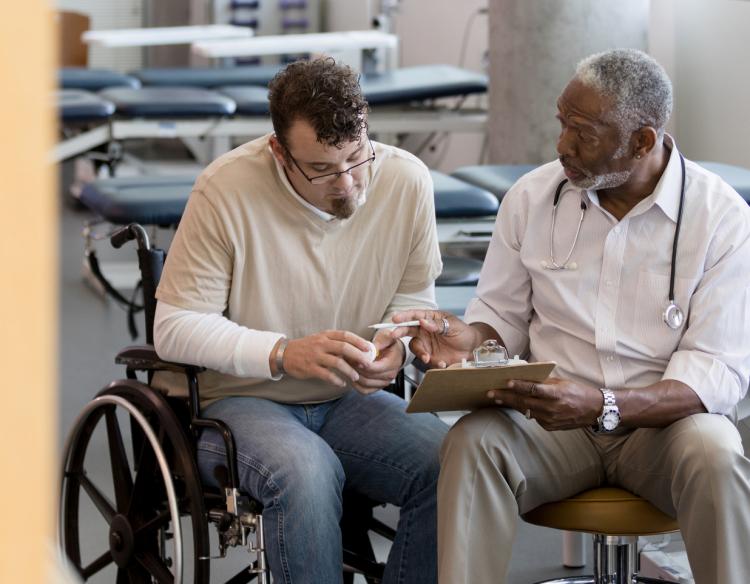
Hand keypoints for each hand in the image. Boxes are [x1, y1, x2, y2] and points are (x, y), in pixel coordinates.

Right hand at [282, 330, 372, 386]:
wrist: (285, 354)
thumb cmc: (307, 347)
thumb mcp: (321, 340)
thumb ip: (336, 343)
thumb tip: (357, 350)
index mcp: (325, 335)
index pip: (345, 335)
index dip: (359, 341)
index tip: (369, 348)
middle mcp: (321, 344)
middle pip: (344, 348)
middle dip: (358, 356)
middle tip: (367, 364)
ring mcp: (315, 356)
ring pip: (337, 362)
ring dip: (349, 371)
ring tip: (356, 377)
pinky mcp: (310, 368)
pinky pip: (327, 375)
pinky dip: (336, 380)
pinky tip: (341, 383)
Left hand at [351, 331, 404, 394]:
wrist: (397, 352)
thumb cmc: (391, 344)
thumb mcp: (386, 337)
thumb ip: (379, 342)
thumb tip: (370, 348)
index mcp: (392, 363)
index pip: (373, 368)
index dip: (360, 363)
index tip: (352, 356)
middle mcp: (390, 375)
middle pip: (367, 377)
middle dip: (354, 368)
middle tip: (346, 359)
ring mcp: (384, 382)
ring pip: (364, 384)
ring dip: (353, 376)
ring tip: (347, 366)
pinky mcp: (378, 387)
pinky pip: (364, 390)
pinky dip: (355, 385)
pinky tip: (351, 375)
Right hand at [387, 309, 477, 367]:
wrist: (473, 349)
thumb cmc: (463, 332)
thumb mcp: (453, 325)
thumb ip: (437, 324)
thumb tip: (423, 321)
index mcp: (430, 318)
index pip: (415, 315)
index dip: (404, 316)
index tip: (395, 318)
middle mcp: (425, 330)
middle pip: (408, 329)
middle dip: (400, 331)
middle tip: (394, 334)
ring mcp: (426, 343)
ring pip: (415, 346)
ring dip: (419, 352)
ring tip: (428, 358)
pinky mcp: (430, 355)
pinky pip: (424, 358)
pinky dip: (432, 362)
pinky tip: (442, 363)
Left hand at [487, 378, 602, 430]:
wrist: (593, 410)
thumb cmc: (577, 392)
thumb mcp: (561, 382)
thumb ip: (543, 381)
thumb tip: (525, 376)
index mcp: (556, 394)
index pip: (533, 389)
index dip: (519, 386)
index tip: (507, 382)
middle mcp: (551, 408)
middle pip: (524, 402)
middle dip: (506, 397)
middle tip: (490, 392)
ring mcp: (549, 419)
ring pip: (525, 410)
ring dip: (511, 404)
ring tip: (497, 398)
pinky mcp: (549, 427)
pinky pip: (533, 417)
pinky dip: (525, 410)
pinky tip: (516, 405)